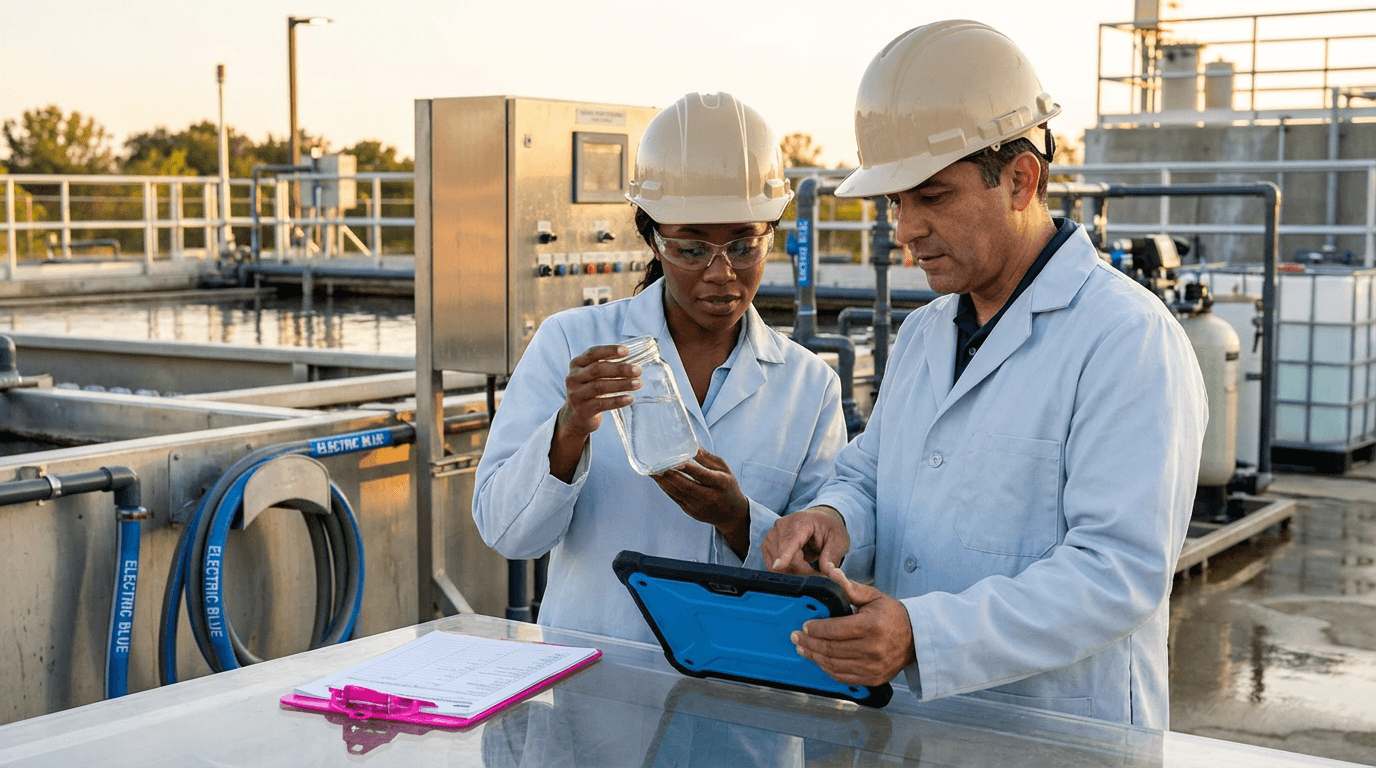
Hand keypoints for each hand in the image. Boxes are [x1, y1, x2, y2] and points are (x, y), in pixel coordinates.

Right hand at [548, 344, 639, 481]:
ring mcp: (575, 395)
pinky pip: (602, 405)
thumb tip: (637, 356)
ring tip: (640, 383)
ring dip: (622, 384)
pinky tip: (631, 399)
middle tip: (639, 369)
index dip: (609, 350)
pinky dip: (618, 401)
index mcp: (576, 365)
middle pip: (599, 370)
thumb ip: (607, 366)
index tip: (627, 350)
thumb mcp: (593, 378)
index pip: (592, 352)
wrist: (571, 421)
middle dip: (621, 368)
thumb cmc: (589, 395)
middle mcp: (573, 378)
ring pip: (601, 386)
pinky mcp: (581, 412)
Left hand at [650, 448, 749, 556]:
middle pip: (687, 486)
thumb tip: (692, 444)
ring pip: (678, 493)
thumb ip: (707, 458)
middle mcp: (710, 497)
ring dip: (663, 482)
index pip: (703, 475)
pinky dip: (666, 488)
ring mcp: (699, 506)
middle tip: (657, 465)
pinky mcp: (691, 512)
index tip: (675, 460)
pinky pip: (675, 499)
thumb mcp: (724, 469)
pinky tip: (659, 480)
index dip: (688, 468)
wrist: (732, 514)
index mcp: (721, 484)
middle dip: (670, 475)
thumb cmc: (727, 486)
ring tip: (652, 471)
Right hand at [762, 506, 848, 574]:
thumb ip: (832, 558)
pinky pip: (773, 567)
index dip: (785, 555)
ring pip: (778, 567)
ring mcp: (771, 535)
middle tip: (818, 571)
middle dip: (803, 571)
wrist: (817, 520)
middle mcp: (782, 526)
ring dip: (795, 572)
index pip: (791, 540)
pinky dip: (786, 570)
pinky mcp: (766, 545)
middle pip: (786, 560)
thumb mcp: (838, 541)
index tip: (778, 566)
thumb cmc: (828, 528)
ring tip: (808, 565)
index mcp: (802, 521)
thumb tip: (832, 576)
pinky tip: (798, 563)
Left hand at [790, 563, 916, 686]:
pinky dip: (828, 669)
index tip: (804, 626)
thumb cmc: (893, 615)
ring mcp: (873, 666)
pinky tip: (819, 661)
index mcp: (871, 626)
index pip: (834, 629)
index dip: (816, 629)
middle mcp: (872, 648)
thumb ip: (849, 587)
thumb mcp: (873, 597)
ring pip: (834, 665)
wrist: (916, 638)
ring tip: (803, 649)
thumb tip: (831, 572)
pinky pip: (844, 676)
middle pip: (831, 649)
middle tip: (796, 638)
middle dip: (809, 643)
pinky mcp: (873, 678)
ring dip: (815, 657)